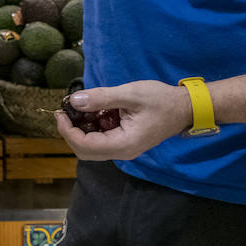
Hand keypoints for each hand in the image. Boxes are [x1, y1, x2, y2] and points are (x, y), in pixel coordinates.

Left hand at [54, 80, 192, 160]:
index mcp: (124, 144)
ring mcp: (123, 148)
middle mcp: (122, 151)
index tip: (60, 112)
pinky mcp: (124, 141)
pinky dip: (91, 126)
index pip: (85, 146)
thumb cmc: (162, 100)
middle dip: (70, 131)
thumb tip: (74, 101)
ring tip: (77, 107)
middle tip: (64, 110)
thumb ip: (101, 98)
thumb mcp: (131, 94)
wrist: (184, 107)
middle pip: (85, 150)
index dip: (67, 131)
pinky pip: (101, 139)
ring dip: (80, 128)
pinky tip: (92, 110)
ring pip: (91, 146)